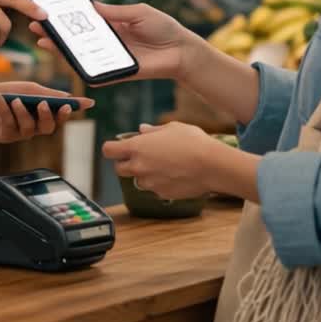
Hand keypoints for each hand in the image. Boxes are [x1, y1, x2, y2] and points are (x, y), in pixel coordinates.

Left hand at [0, 81, 93, 143]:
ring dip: (24, 112)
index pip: (62, 111)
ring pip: (31, 128)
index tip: (88, 103)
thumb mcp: (24, 88)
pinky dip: (7, 111)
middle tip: (44, 104)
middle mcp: (35, 123)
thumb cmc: (2, 94)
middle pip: (50, 127)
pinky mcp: (7, 136)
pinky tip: (2, 101)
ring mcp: (22, 132)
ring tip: (15, 100)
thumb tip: (66, 97)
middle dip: (49, 116)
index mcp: (42, 110)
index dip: (76, 108)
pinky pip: (13, 126)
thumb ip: (43, 93)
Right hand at [28, 2, 198, 84]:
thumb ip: (115, 12)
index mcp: (111, 25)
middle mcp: (107, 42)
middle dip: (56, 34)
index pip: (82, 22)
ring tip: (45, 43)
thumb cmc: (163, 28)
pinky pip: (97, 74)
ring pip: (81, 56)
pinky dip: (83, 71)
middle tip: (36, 27)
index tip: (48, 12)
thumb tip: (91, 6)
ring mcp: (110, 58)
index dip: (65, 18)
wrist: (182, 50)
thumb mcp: (138, 12)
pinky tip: (68, 63)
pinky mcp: (117, 73)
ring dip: (62, 51)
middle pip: (76, 39)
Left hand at [101, 122, 219, 199]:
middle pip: (118, 169)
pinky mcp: (161, 194)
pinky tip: (174, 174)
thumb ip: (153, 131)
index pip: (108, 151)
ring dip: (144, 174)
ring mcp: (149, 183)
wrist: (212, 165)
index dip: (112, 148)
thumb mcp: (172, 128)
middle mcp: (139, 167)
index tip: (119, 147)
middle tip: (141, 157)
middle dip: (126, 163)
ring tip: (164, 165)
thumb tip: (142, 130)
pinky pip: (154, 188)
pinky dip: (159, 183)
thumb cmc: (193, 142)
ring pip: (137, 180)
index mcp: (137, 147)